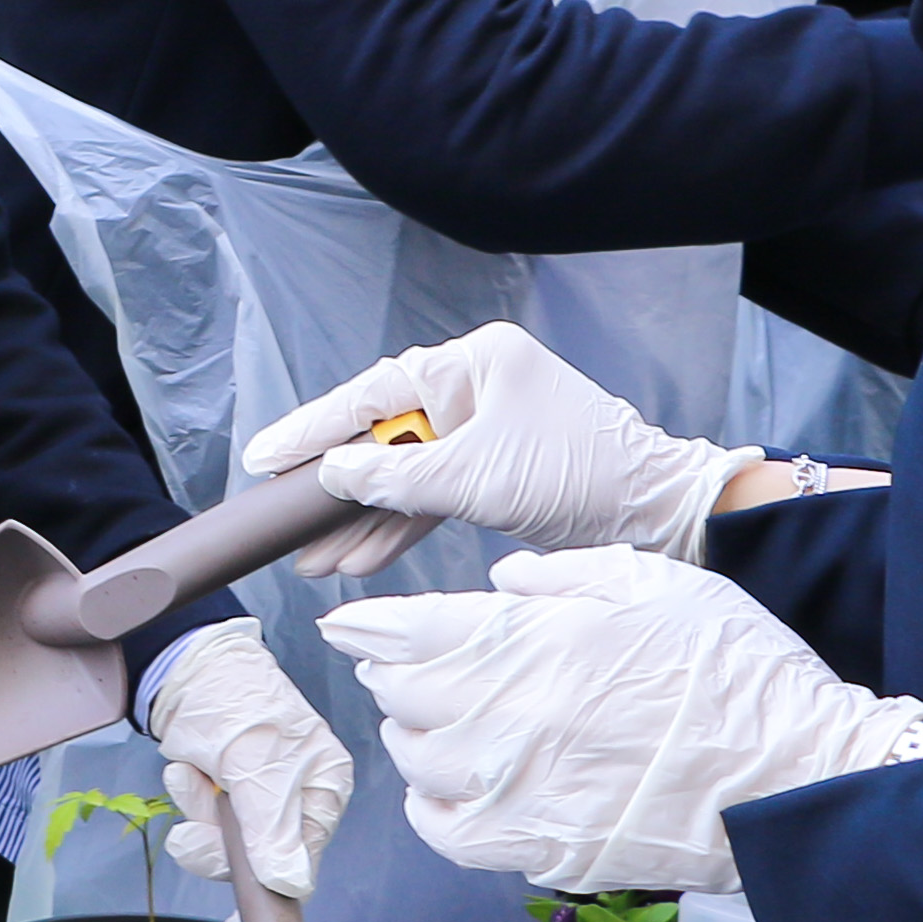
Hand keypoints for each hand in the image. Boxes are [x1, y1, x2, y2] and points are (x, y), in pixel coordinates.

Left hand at [140, 619, 351, 900]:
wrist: (187, 665)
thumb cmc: (235, 701)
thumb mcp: (255, 766)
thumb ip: (272, 828)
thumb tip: (293, 885)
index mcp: (324, 788)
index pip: (303, 860)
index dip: (269, 891)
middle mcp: (298, 797)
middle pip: (261, 861)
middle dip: (217, 846)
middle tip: (193, 830)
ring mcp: (261, 796)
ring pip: (227, 846)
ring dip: (198, 818)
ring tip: (191, 778)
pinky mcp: (229, 793)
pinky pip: (206, 822)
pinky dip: (190, 801)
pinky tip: (187, 771)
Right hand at [241, 321, 763, 575]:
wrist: (657, 516)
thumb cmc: (582, 475)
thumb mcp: (477, 477)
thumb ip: (397, 477)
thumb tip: (333, 474)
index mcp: (475, 363)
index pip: (373, 393)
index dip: (314, 429)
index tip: (265, 455)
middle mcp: (475, 389)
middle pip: (383, 435)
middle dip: (335, 487)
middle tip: (283, 516)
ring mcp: (484, 433)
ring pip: (404, 475)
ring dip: (362, 518)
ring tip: (314, 558)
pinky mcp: (494, 474)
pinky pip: (431, 496)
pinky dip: (399, 527)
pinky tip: (358, 557)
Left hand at [322, 545, 922, 891]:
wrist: (795, 774)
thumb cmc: (735, 671)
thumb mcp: (654, 582)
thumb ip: (562, 574)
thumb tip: (499, 582)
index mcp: (533, 646)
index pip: (409, 634)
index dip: (369, 627)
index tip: (350, 625)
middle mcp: (510, 721)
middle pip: (403, 696)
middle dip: (397, 671)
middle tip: (411, 661)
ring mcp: (520, 794)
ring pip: (417, 761)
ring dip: (418, 732)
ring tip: (445, 717)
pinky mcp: (540, 851)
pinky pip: (445, 832)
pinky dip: (433, 805)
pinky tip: (455, 785)